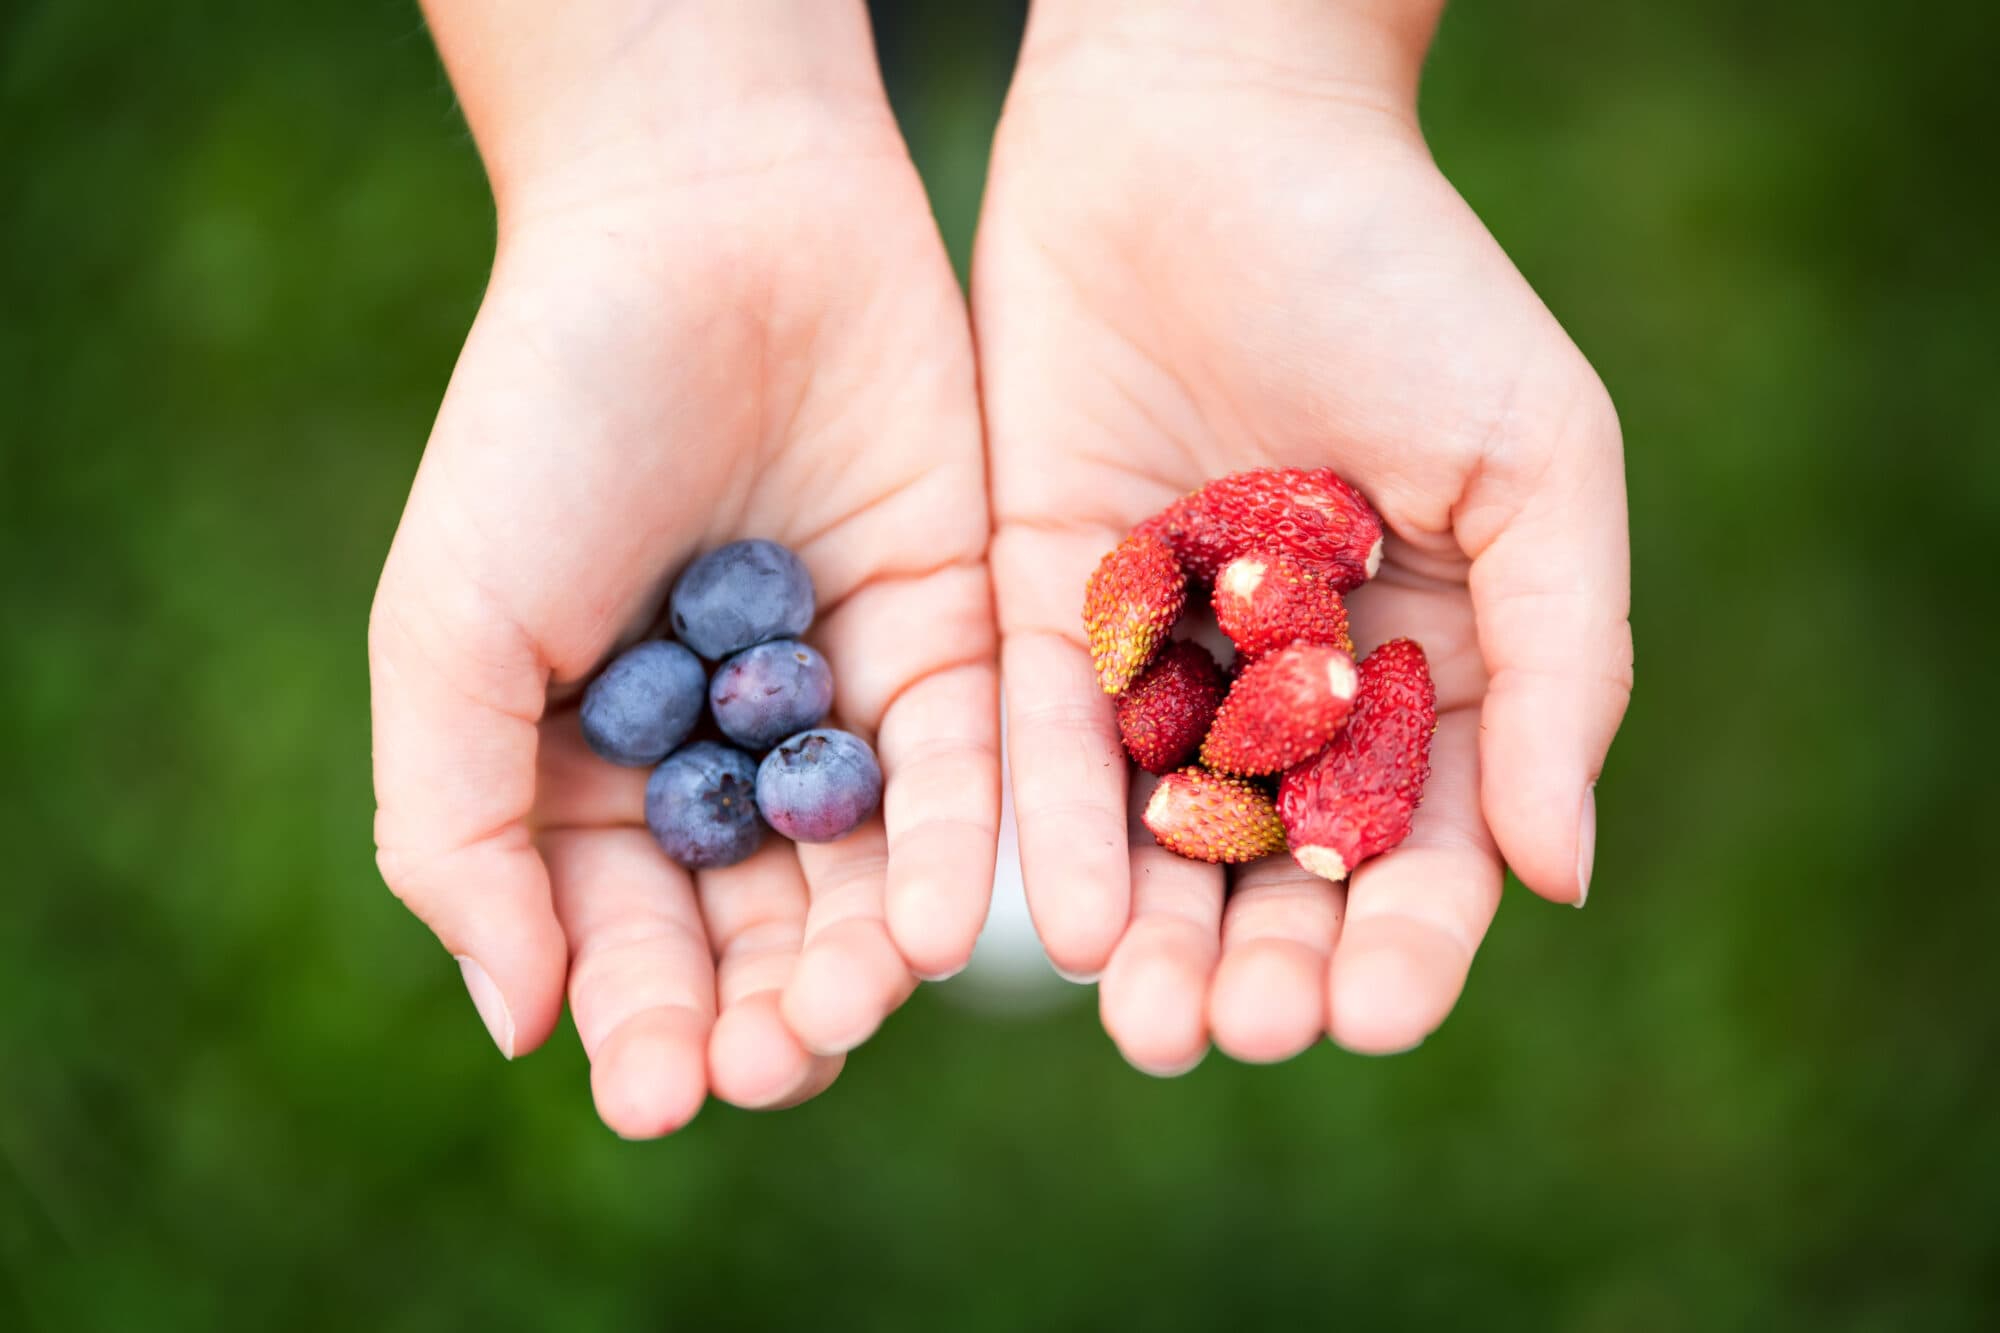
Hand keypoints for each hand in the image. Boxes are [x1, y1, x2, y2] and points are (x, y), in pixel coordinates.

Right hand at [371, 6, 995, 1134]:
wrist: (705, 229)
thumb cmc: (545, 423)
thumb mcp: (448, 627)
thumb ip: (457, 830)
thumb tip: (521, 1025)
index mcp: (588, 771)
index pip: (623, 942)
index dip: (639, 1023)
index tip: (656, 1094)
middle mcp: (725, 759)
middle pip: (756, 932)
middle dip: (763, 1012)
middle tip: (771, 1061)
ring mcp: (842, 706)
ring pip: (863, 876)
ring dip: (858, 962)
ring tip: (847, 1013)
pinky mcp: (953, 644)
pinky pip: (961, 776)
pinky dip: (947, 854)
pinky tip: (934, 932)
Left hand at [977, 0, 1631, 1070]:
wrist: (1208, 133)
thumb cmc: (1404, 280)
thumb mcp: (1534, 461)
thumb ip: (1561, 662)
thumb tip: (1563, 877)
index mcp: (1421, 660)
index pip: (1418, 838)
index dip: (1410, 937)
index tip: (1383, 1011)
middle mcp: (1282, 681)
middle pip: (1275, 865)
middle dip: (1264, 960)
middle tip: (1240, 1032)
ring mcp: (1155, 652)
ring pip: (1152, 831)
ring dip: (1152, 937)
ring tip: (1150, 1027)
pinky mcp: (1034, 603)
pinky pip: (1040, 742)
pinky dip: (1051, 830)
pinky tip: (1057, 926)